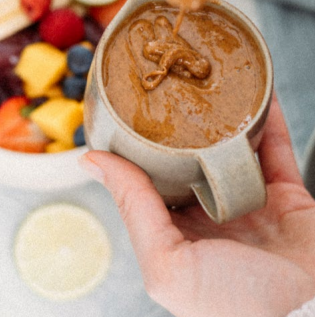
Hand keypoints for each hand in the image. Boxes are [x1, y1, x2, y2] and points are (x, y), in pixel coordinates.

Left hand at [80, 95, 314, 316]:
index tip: (129, 113)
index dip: (139, 148)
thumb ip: (133, 207)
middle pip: (190, 160)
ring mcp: (248, 205)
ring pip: (232, 150)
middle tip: (172, 90)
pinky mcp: (288, 199)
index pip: (149, 181)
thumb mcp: (167, 262)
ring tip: (212, 84)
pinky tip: (260, 97)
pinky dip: (270, 124)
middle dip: (182, 129)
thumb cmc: (235, 304)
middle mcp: (209, 217)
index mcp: (176, 233)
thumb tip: (90, 161)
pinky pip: (276, 151)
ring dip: (226, 120)